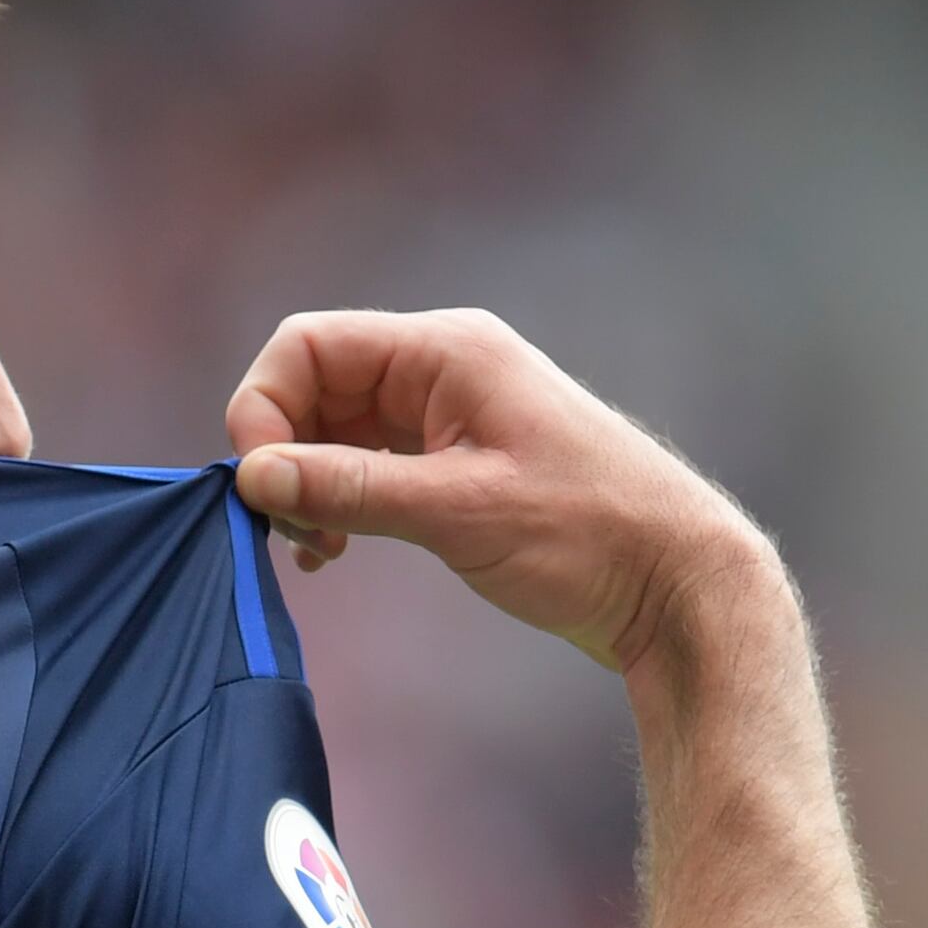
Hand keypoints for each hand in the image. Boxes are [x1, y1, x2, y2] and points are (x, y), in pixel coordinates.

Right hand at [224, 308, 774, 674]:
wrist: (674, 581)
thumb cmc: (587, 533)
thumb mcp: (458, 510)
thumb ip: (351, 488)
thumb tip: (253, 475)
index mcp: (447, 352)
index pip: (309, 346)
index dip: (265, 408)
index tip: (262, 485)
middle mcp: (442, 370)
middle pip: (315, 386)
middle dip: (284, 453)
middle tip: (293, 529)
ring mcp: (448, 416)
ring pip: (335, 430)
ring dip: (308, 484)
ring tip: (319, 548)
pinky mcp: (454, 463)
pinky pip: (367, 465)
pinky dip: (338, 500)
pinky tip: (336, 550)